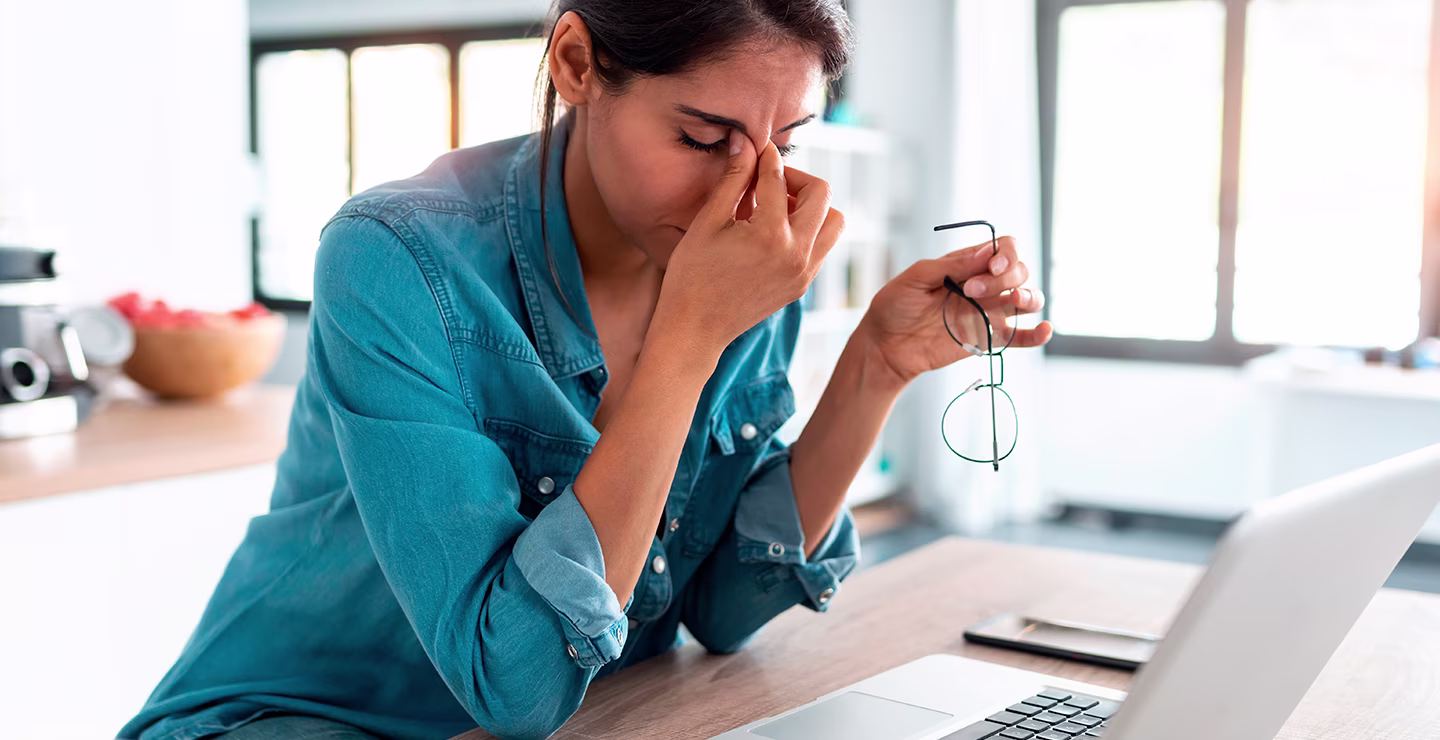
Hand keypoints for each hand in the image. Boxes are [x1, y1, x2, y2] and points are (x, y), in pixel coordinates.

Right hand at [652, 131, 844, 355]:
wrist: (695, 329)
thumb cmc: (691, 276)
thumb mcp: (708, 222)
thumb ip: (733, 179)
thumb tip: (745, 141)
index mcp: (770, 234)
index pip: (778, 178)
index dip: (765, 156)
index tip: (756, 147)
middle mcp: (797, 253)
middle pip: (821, 194)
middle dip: (796, 178)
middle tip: (768, 181)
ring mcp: (804, 272)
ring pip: (833, 221)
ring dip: (812, 206)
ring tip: (777, 208)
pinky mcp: (803, 285)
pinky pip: (823, 246)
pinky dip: (808, 230)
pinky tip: (775, 231)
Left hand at [858, 236, 1051, 385]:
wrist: (885, 346)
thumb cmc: (894, 307)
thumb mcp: (915, 278)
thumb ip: (950, 265)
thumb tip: (985, 253)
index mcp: (967, 264)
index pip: (1004, 249)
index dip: (1006, 254)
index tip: (990, 266)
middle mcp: (984, 285)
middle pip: (1019, 271)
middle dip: (1004, 277)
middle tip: (971, 291)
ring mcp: (988, 312)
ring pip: (1027, 299)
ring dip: (1029, 296)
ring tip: (1015, 300)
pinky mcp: (988, 339)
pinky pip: (1021, 336)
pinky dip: (1037, 334)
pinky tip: (1044, 330)